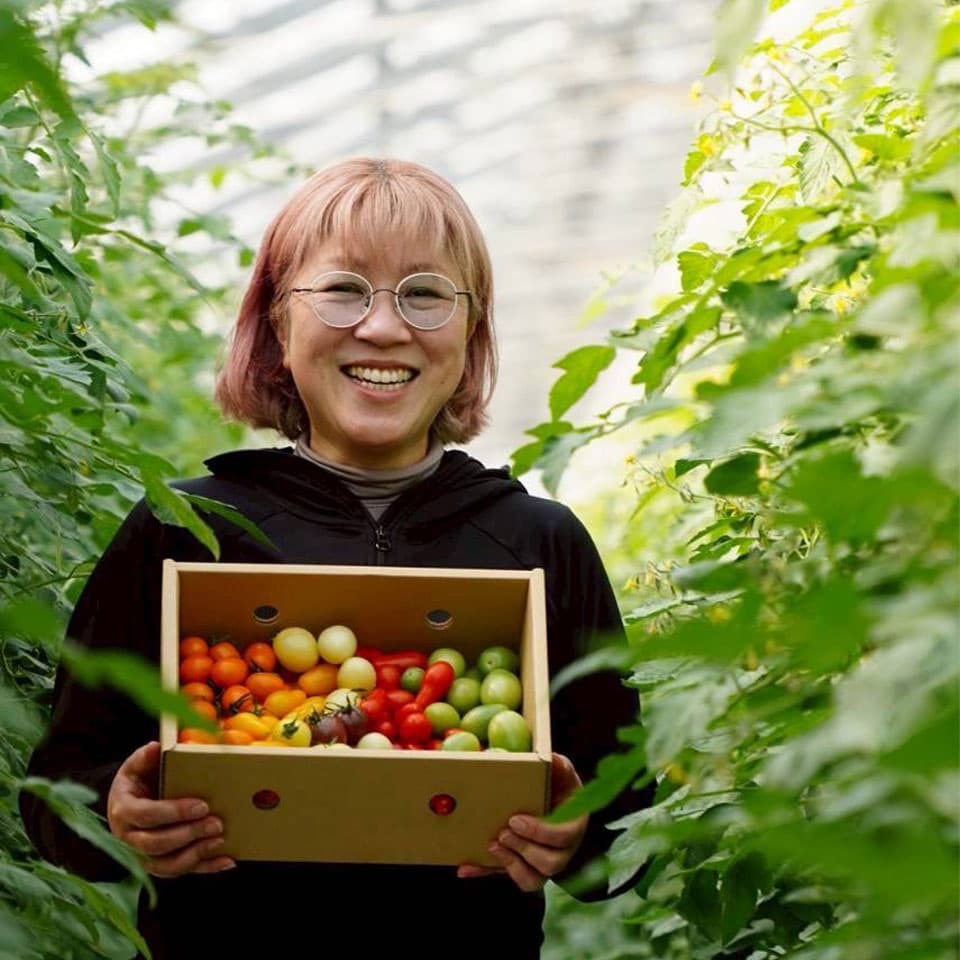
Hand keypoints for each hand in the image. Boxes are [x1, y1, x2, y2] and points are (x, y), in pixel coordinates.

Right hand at [107, 741, 234, 876]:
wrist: (127, 802)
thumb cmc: (137, 781)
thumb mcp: (136, 765)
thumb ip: (145, 757)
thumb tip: (156, 748)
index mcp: (124, 811)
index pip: (146, 816)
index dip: (174, 812)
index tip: (201, 806)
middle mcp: (129, 838)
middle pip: (156, 844)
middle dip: (188, 834)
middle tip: (216, 823)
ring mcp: (142, 855)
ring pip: (166, 865)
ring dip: (196, 854)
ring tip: (220, 840)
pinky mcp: (159, 864)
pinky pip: (181, 871)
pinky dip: (205, 868)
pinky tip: (227, 861)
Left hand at [457, 752, 587, 891]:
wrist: (555, 801)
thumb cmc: (559, 785)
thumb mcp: (562, 772)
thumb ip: (558, 766)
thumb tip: (549, 758)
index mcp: (573, 826)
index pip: (563, 837)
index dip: (539, 832)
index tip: (515, 819)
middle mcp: (562, 851)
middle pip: (549, 863)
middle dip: (522, 848)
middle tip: (502, 832)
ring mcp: (543, 864)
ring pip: (532, 879)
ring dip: (510, 865)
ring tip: (492, 845)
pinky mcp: (522, 868)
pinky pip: (506, 877)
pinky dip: (486, 872)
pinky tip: (467, 867)